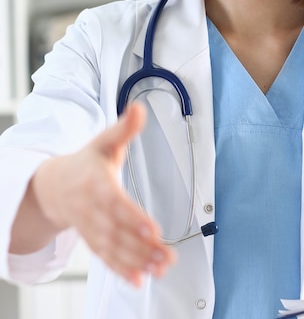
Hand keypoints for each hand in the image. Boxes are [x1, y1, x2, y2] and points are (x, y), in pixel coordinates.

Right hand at [33, 103, 175, 286]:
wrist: (53, 185)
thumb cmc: (86, 162)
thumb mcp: (104, 141)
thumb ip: (124, 127)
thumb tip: (140, 107)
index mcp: (94, 182)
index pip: (115, 203)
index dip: (132, 218)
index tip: (152, 230)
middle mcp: (90, 209)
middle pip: (116, 231)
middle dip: (141, 246)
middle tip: (166, 256)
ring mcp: (89, 227)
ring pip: (112, 248)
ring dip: (137, 260)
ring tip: (161, 268)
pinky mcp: (92, 240)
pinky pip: (106, 258)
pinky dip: (122, 270)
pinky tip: (140, 280)